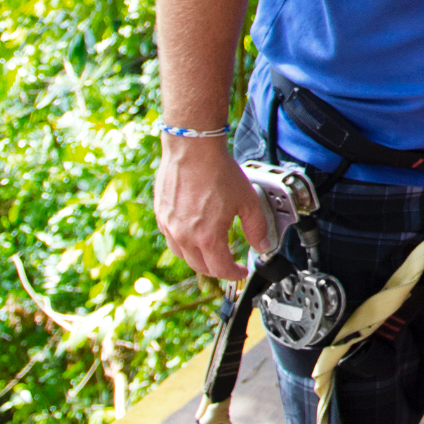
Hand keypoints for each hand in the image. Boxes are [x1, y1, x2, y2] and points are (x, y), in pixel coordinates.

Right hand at [155, 140, 265, 281]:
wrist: (193, 149)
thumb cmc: (218, 171)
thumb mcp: (248, 201)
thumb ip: (256, 227)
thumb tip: (263, 245)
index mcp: (207, 237)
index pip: (220, 269)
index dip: (234, 274)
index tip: (241, 271)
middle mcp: (184, 236)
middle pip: (199, 267)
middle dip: (217, 269)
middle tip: (228, 264)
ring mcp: (169, 226)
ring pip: (182, 255)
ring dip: (198, 258)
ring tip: (211, 251)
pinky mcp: (161, 214)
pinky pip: (171, 238)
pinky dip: (183, 243)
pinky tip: (193, 233)